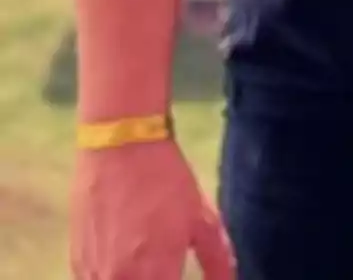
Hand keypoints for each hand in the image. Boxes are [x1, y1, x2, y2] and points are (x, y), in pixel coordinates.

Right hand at [70, 138, 234, 278]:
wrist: (119, 146)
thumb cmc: (166, 181)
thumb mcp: (201, 218)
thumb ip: (216, 259)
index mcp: (156, 275)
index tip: (179, 275)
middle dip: (157, 279)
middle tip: (164, 269)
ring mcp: (92, 275)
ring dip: (131, 279)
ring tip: (145, 261)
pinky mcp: (76, 262)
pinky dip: (110, 276)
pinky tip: (122, 260)